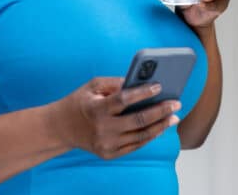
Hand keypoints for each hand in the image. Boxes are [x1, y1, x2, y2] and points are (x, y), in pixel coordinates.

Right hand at [50, 77, 180, 159]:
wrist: (62, 127)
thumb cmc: (80, 102)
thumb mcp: (92, 86)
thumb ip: (115, 83)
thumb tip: (141, 83)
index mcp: (96, 109)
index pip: (123, 100)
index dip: (142, 93)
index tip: (159, 86)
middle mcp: (102, 129)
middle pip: (138, 121)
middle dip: (160, 111)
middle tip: (176, 103)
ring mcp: (106, 144)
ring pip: (141, 136)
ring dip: (161, 126)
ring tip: (173, 117)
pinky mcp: (109, 154)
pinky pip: (135, 145)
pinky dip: (149, 136)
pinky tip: (159, 127)